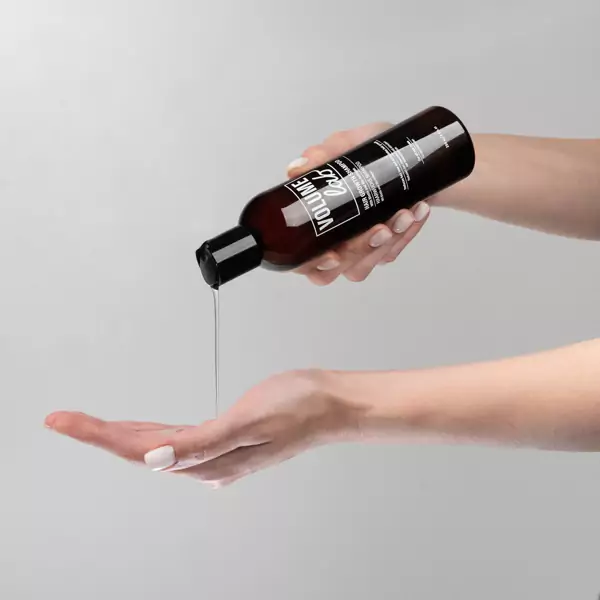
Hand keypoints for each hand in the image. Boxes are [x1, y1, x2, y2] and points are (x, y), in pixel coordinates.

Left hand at [45, 370, 357, 487]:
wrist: (331, 403)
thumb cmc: (300, 407)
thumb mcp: (252, 421)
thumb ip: (202, 444)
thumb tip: (156, 460)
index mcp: (210, 459)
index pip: (141, 450)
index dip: (99, 436)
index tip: (65, 422)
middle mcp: (209, 461)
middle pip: (142, 450)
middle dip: (100, 435)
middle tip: (64, 420)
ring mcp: (216, 451)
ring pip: (156, 446)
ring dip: (120, 435)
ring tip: (89, 425)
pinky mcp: (224, 437)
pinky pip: (175, 438)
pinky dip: (150, 432)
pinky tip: (142, 431)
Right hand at [287, 122, 430, 284]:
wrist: (410, 156)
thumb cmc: (371, 154)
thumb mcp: (348, 145)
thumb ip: (323, 155)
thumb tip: (298, 168)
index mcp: (311, 225)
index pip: (301, 260)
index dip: (312, 264)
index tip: (332, 254)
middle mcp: (329, 243)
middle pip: (331, 272)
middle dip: (358, 252)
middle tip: (379, 228)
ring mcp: (356, 251)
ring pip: (362, 267)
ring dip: (384, 245)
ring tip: (403, 214)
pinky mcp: (382, 250)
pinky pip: (391, 253)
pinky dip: (406, 233)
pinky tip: (416, 210)